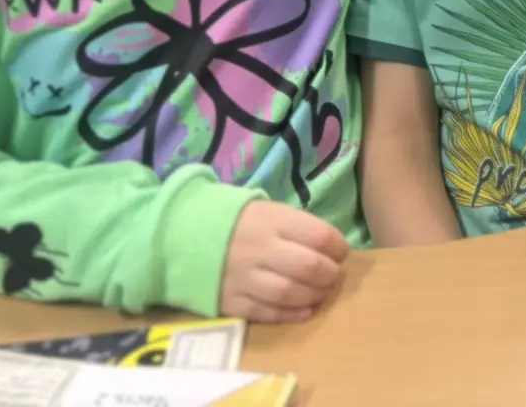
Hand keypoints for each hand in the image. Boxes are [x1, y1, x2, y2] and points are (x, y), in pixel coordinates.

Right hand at [218, 200, 349, 323]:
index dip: (338, 247)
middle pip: (308, 267)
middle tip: (334, 276)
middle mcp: (259, 248)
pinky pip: (266, 313)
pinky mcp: (230, 302)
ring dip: (314, 296)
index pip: (319, 236)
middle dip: (329, 274)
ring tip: (321, 293)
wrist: (183, 235)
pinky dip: (291, 314)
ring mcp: (243, 277)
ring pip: (289, 293)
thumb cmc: (238, 221)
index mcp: (272, 220)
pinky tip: (305, 310)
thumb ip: (298, 227)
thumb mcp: (268, 210)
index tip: (341, 253)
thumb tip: (332, 249)